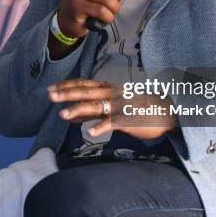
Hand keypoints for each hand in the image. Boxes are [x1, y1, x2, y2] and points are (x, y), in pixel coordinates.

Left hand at [47, 78, 176, 140]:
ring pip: (96, 106)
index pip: (84, 83)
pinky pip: (112, 123)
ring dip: (78, 110)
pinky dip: (100, 127)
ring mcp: (120, 106)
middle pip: (86, 91)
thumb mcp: (114, 104)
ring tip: (63, 115)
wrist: (165, 111)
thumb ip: (93, 109)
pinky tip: (89, 133)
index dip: (67, 85)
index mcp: (109, 88)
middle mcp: (112, 94)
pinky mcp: (128, 119)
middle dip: (67, 93)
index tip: (51, 87)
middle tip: (50, 95)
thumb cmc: (138, 108)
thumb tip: (71, 115)